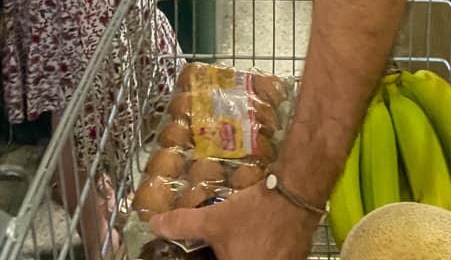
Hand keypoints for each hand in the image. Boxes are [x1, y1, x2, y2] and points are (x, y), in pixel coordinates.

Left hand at [149, 182, 318, 259]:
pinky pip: (266, 257)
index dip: (209, 259)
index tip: (209, 252)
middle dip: (224, 254)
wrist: (295, 197)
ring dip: (240, 253)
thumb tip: (154, 225)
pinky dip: (258, 252)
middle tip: (219, 246)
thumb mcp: (214, 220)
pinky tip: (253, 240)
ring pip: (250, 259)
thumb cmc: (254, 213)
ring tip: (237, 242)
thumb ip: (183, 225)